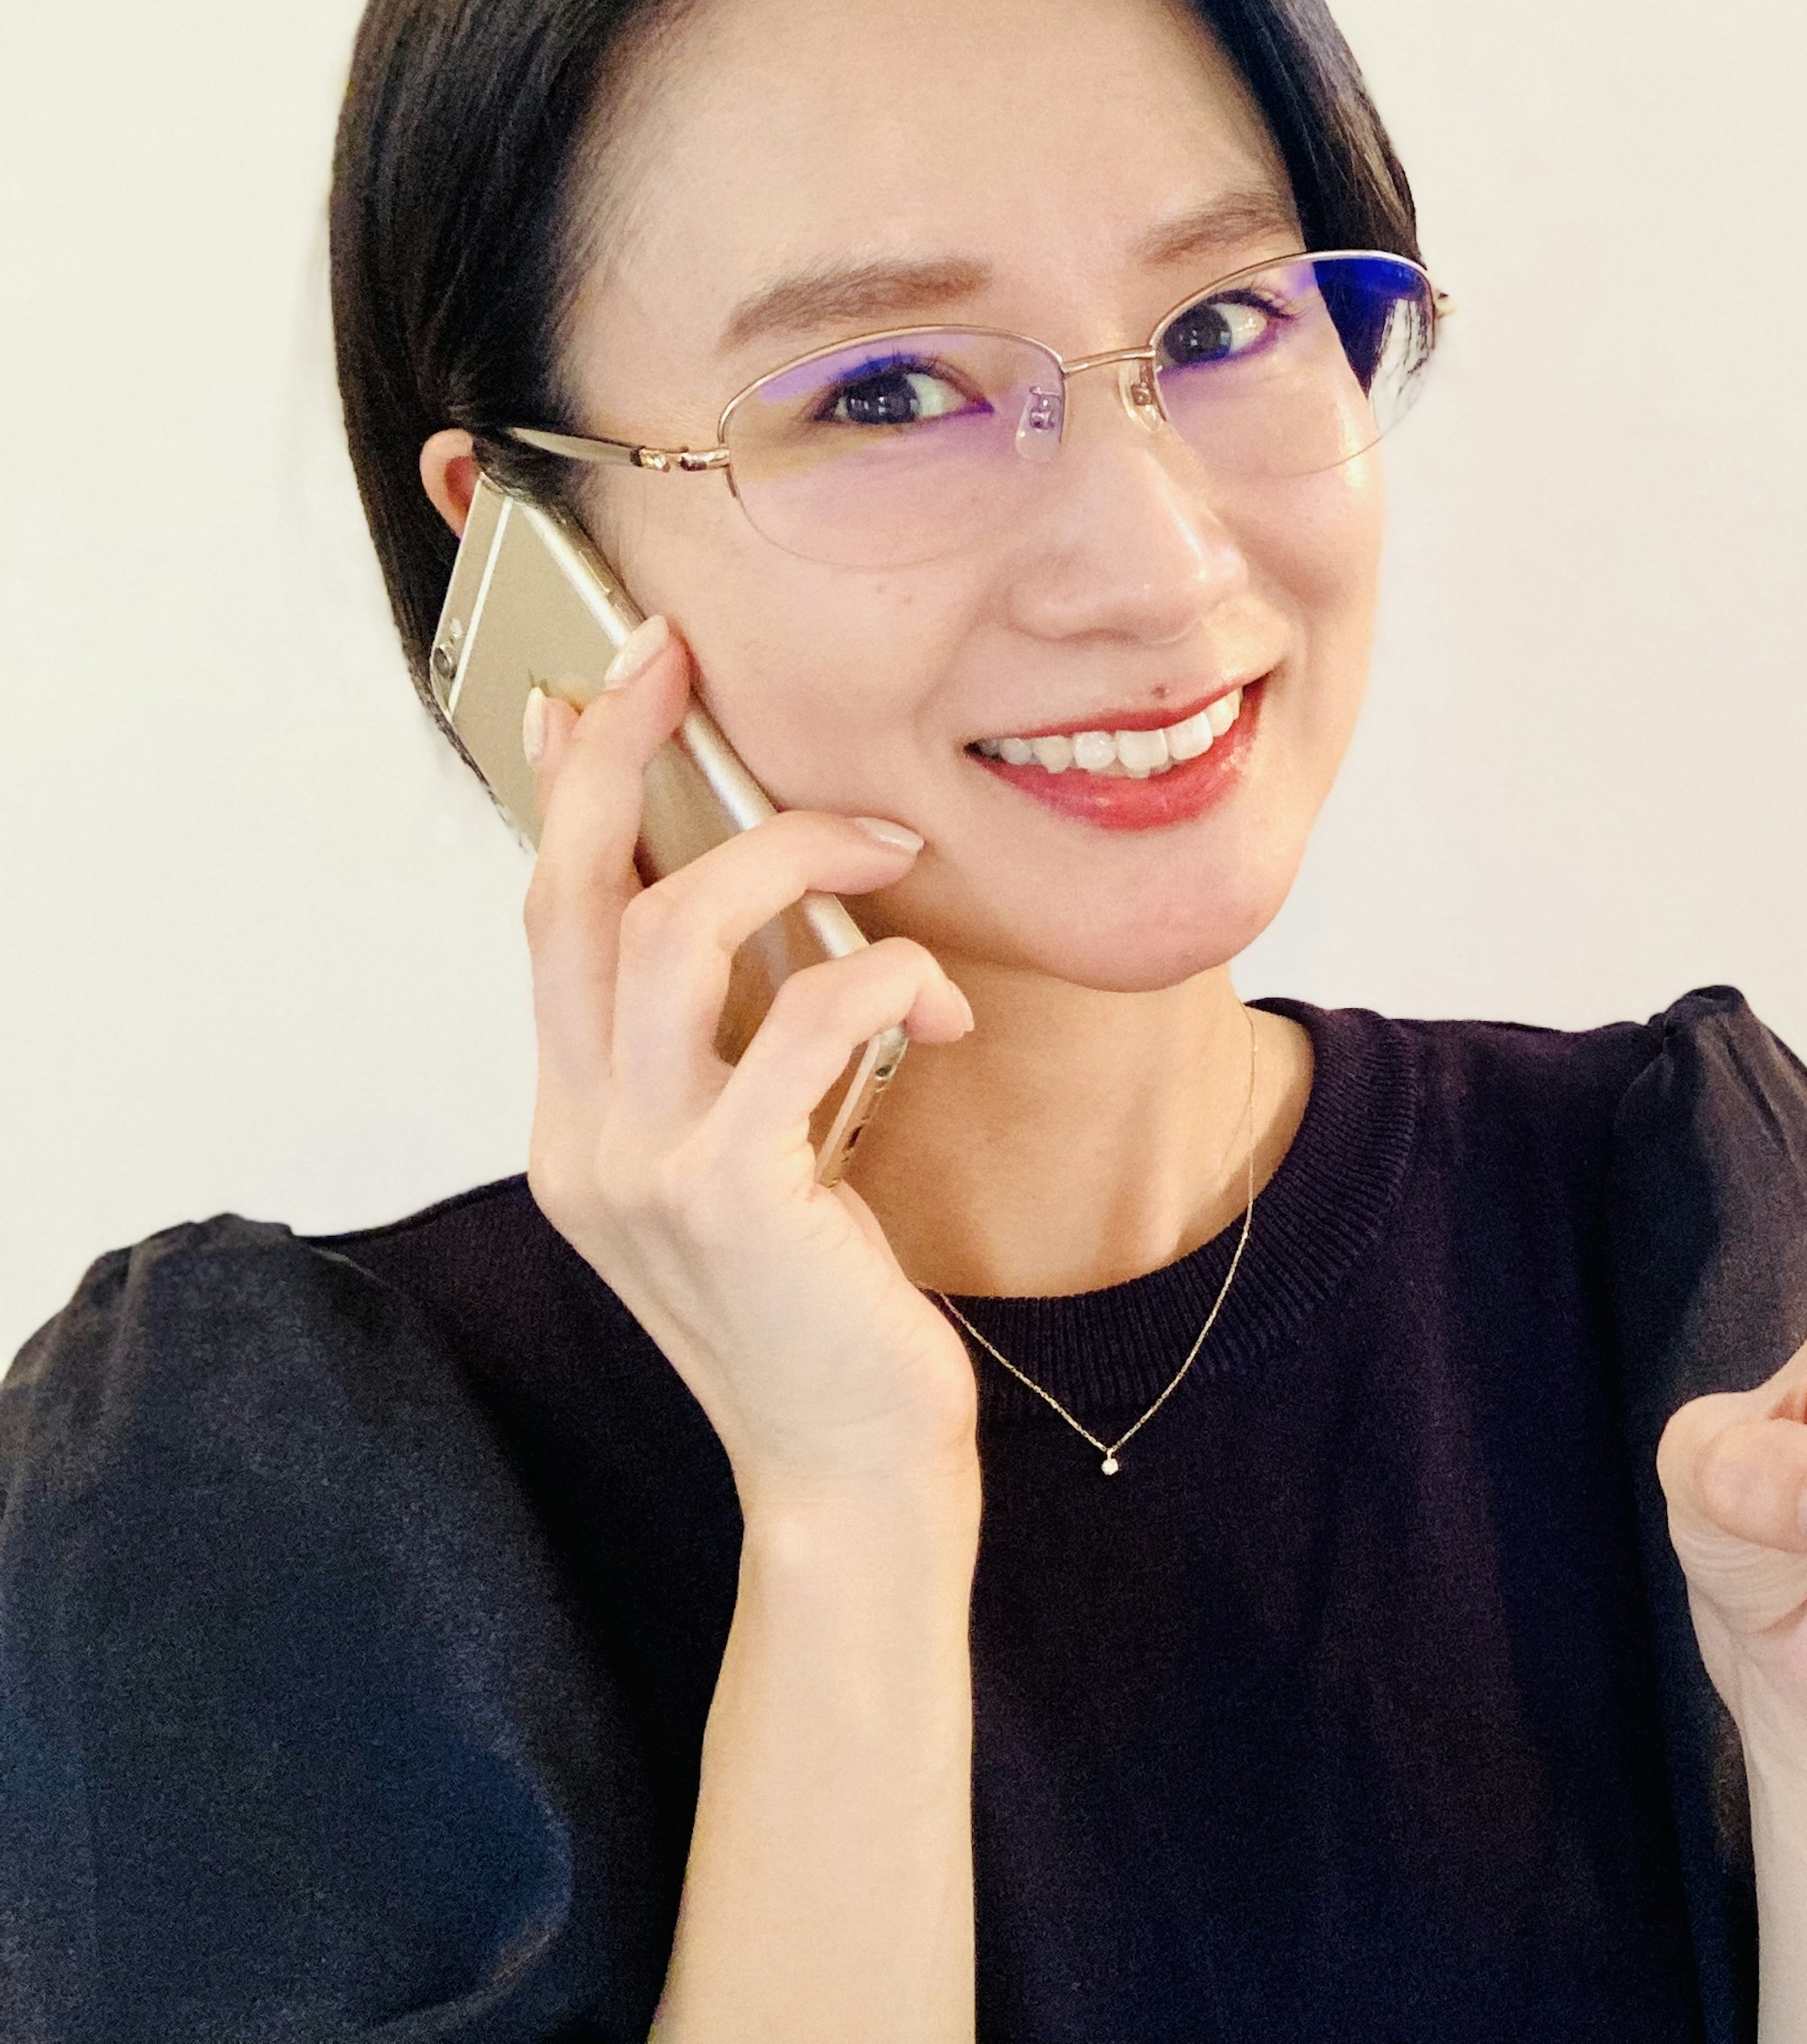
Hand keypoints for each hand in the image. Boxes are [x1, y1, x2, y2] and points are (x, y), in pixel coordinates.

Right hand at [522, 616, 979, 1509]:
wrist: (852, 1470)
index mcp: (580, 1123)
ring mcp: (642, 1170)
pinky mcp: (731, 1196)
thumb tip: (778, 905)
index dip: (566, 793)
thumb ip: (741, 1048)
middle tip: (674, 657)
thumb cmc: (828, 1306)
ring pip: (673, 936)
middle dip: (618, 758)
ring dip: (792, 857)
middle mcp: (585, 1138)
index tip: (592, 685)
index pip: (551, 924)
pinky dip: (878, 977)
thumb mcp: (763, 1157)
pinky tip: (935, 1005)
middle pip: (570, 901)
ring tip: (888, 847)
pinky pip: (796, 1023)